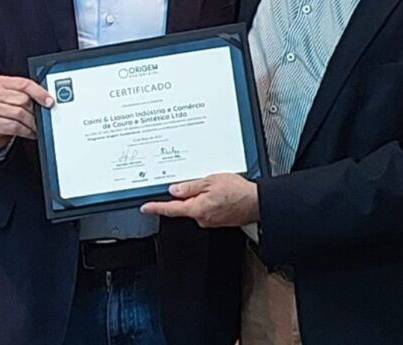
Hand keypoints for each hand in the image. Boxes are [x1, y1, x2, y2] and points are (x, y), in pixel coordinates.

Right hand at [0, 75, 53, 149]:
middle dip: (36, 111)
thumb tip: (48, 100)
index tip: (50, 102)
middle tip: (43, 117)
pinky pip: (15, 126)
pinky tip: (29, 132)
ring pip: (20, 114)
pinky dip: (26, 131)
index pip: (24, 84)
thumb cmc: (5, 111)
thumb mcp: (14, 97)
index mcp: (2, 82)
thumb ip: (27, 95)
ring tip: (37, 126)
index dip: (39, 93)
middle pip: (23, 100)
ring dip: (32, 123)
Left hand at [140, 173, 258, 227]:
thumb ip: (190, 186)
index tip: (145, 208)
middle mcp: (202, 219)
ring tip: (216, 187)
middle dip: (188, 194)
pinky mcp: (217, 221)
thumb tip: (174, 190)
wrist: (257, 202)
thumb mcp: (210, 181)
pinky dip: (208, 201)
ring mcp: (210, 221)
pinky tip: (220, 194)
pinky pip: (206, 209)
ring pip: (196, 207)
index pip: (170, 209)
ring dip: (200, 196)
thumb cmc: (238, 192)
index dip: (156, 208)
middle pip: (184, 206)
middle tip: (202, 183)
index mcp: (197, 209)